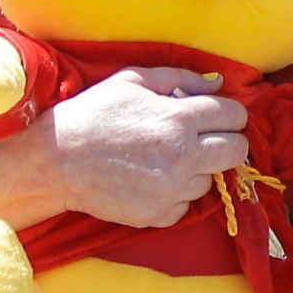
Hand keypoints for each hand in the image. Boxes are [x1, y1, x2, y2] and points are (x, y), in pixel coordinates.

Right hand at [32, 66, 248, 228]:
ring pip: (211, 179)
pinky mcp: (160, 214)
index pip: (236, 115)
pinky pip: (187, 204)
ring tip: (164, 159)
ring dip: (197, 169)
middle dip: (228, 141)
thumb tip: (219, 83)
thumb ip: (181, 78)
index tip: (216, 116)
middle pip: (237, 151)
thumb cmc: (93, 114)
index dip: (228, 113)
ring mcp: (172, 189)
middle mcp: (183, 155)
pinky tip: (151, 179)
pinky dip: (176, 193)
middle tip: (204, 139)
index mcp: (179, 118)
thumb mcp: (133, 81)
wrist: (54, 162)